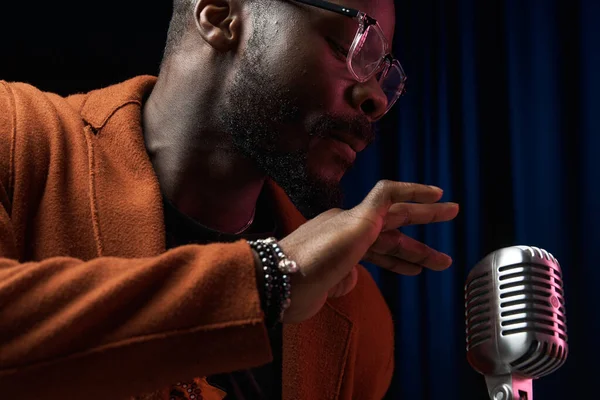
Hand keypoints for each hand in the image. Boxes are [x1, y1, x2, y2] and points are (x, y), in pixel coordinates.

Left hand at [278, 180, 459, 322]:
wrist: (283, 285)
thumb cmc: (318, 255)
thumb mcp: (353, 223)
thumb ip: (378, 204)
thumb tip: (394, 194)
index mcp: (356, 217)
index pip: (394, 200)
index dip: (418, 196)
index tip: (442, 198)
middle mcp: (351, 231)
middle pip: (395, 228)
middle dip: (425, 230)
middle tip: (451, 227)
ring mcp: (345, 253)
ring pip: (386, 251)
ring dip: (412, 255)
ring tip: (437, 263)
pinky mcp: (338, 274)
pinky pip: (370, 268)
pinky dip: (388, 268)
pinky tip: (399, 272)